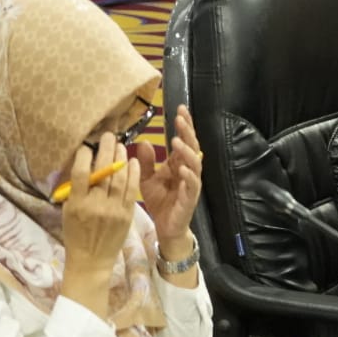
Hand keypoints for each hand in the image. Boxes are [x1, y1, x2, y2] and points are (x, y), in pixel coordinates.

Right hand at [60, 133, 140, 315]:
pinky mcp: (127, 213)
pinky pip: (132, 189)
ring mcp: (113, 209)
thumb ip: (75, 190)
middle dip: (106, 150)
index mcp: (76, 203)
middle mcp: (95, 205)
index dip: (85, 156)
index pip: (81, 173)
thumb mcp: (68, 211)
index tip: (87, 145)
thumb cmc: (76, 233)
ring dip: (121, 158)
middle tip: (109, 135)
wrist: (92, 259)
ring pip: (119, 178)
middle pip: (103, 172)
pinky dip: (134, 173)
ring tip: (120, 145)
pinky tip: (133, 161)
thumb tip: (81, 165)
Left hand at [134, 104, 202, 258]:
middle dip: (187, 132)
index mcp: (178, 164)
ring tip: (176, 140)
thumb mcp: (147, 179)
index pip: (183, 140)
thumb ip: (146, 162)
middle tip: (180, 118)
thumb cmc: (160, 202)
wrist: (166, 228)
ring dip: (186, 151)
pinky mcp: (191, 197)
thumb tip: (143, 142)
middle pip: (192, 146)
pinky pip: (192, 184)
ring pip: (195, 163)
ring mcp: (191, 183)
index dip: (183, 125)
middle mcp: (188, 170)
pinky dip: (188, 175)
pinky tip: (181, 168)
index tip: (179, 109)